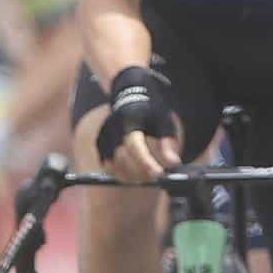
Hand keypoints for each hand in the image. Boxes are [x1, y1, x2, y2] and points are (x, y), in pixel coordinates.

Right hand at [94, 68, 179, 182]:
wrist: (131, 97)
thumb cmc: (151, 112)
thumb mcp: (165, 123)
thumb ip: (168, 144)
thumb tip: (174, 164)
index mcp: (131, 121)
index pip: (135, 146)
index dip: (146, 163)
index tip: (159, 174)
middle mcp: (113, 129)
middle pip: (122, 160)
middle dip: (140, 172)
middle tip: (157, 176)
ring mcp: (103, 136)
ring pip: (113, 166)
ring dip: (130, 176)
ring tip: (146, 173)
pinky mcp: (99, 144)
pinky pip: (107, 166)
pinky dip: (120, 173)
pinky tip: (133, 169)